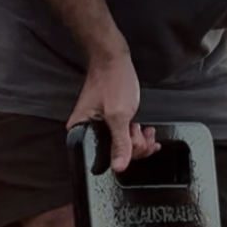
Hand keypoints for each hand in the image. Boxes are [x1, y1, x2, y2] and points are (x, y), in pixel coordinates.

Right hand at [67, 51, 159, 170]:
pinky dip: (137, 136)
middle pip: (115, 153)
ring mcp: (99, 127)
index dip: (125, 156)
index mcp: (81, 132)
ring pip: (122, 146)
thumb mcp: (118, 115)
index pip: (104, 158)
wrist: (113, 58)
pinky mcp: (109, 121)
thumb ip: (120, 143)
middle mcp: (87, 132)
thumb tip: (118, 167)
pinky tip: (145, 130)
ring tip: (143, 128)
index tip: (138, 146)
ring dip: (138, 140)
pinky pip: (124, 136)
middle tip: (140, 131)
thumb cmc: (112, 81)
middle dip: (134, 146)